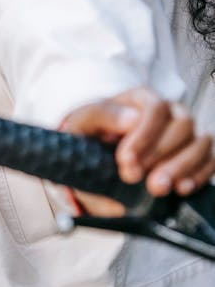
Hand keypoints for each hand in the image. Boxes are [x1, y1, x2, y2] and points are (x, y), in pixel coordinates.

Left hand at [61, 86, 214, 216]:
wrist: (95, 157)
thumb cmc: (90, 134)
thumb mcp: (84, 121)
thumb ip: (102, 115)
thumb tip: (131, 118)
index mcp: (142, 98)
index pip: (155, 108)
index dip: (144, 135)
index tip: (126, 161)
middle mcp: (169, 111)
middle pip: (182, 125)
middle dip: (161, 155)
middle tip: (139, 179)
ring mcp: (185, 134)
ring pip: (200, 142)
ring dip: (182, 167)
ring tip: (158, 188)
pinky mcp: (195, 156)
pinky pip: (210, 160)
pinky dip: (200, 174)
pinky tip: (182, 189)